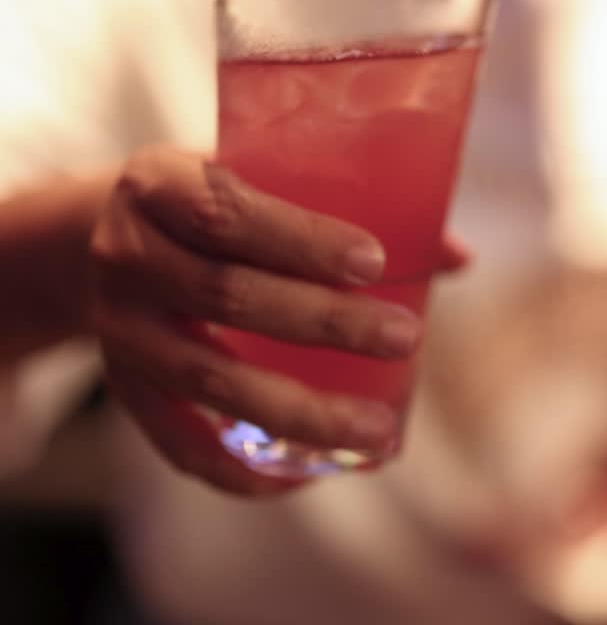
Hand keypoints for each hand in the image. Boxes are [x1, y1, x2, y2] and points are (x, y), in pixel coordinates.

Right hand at [90, 148, 464, 495]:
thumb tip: (456, 255)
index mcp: (159, 184)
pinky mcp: (124, 388)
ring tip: (380, 432)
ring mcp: (118, 330)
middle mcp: (126, 256)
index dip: (301, 240)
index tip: (375, 262)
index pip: (227, 212)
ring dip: (302, 413)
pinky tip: (309, 474)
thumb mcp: (257, 177)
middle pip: (227, 296)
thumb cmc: (215, 204)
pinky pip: (181, 444)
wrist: (105, 237)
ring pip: (211, 381)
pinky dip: (246, 468)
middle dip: (326, 323)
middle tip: (406, 337)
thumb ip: (346, 205)